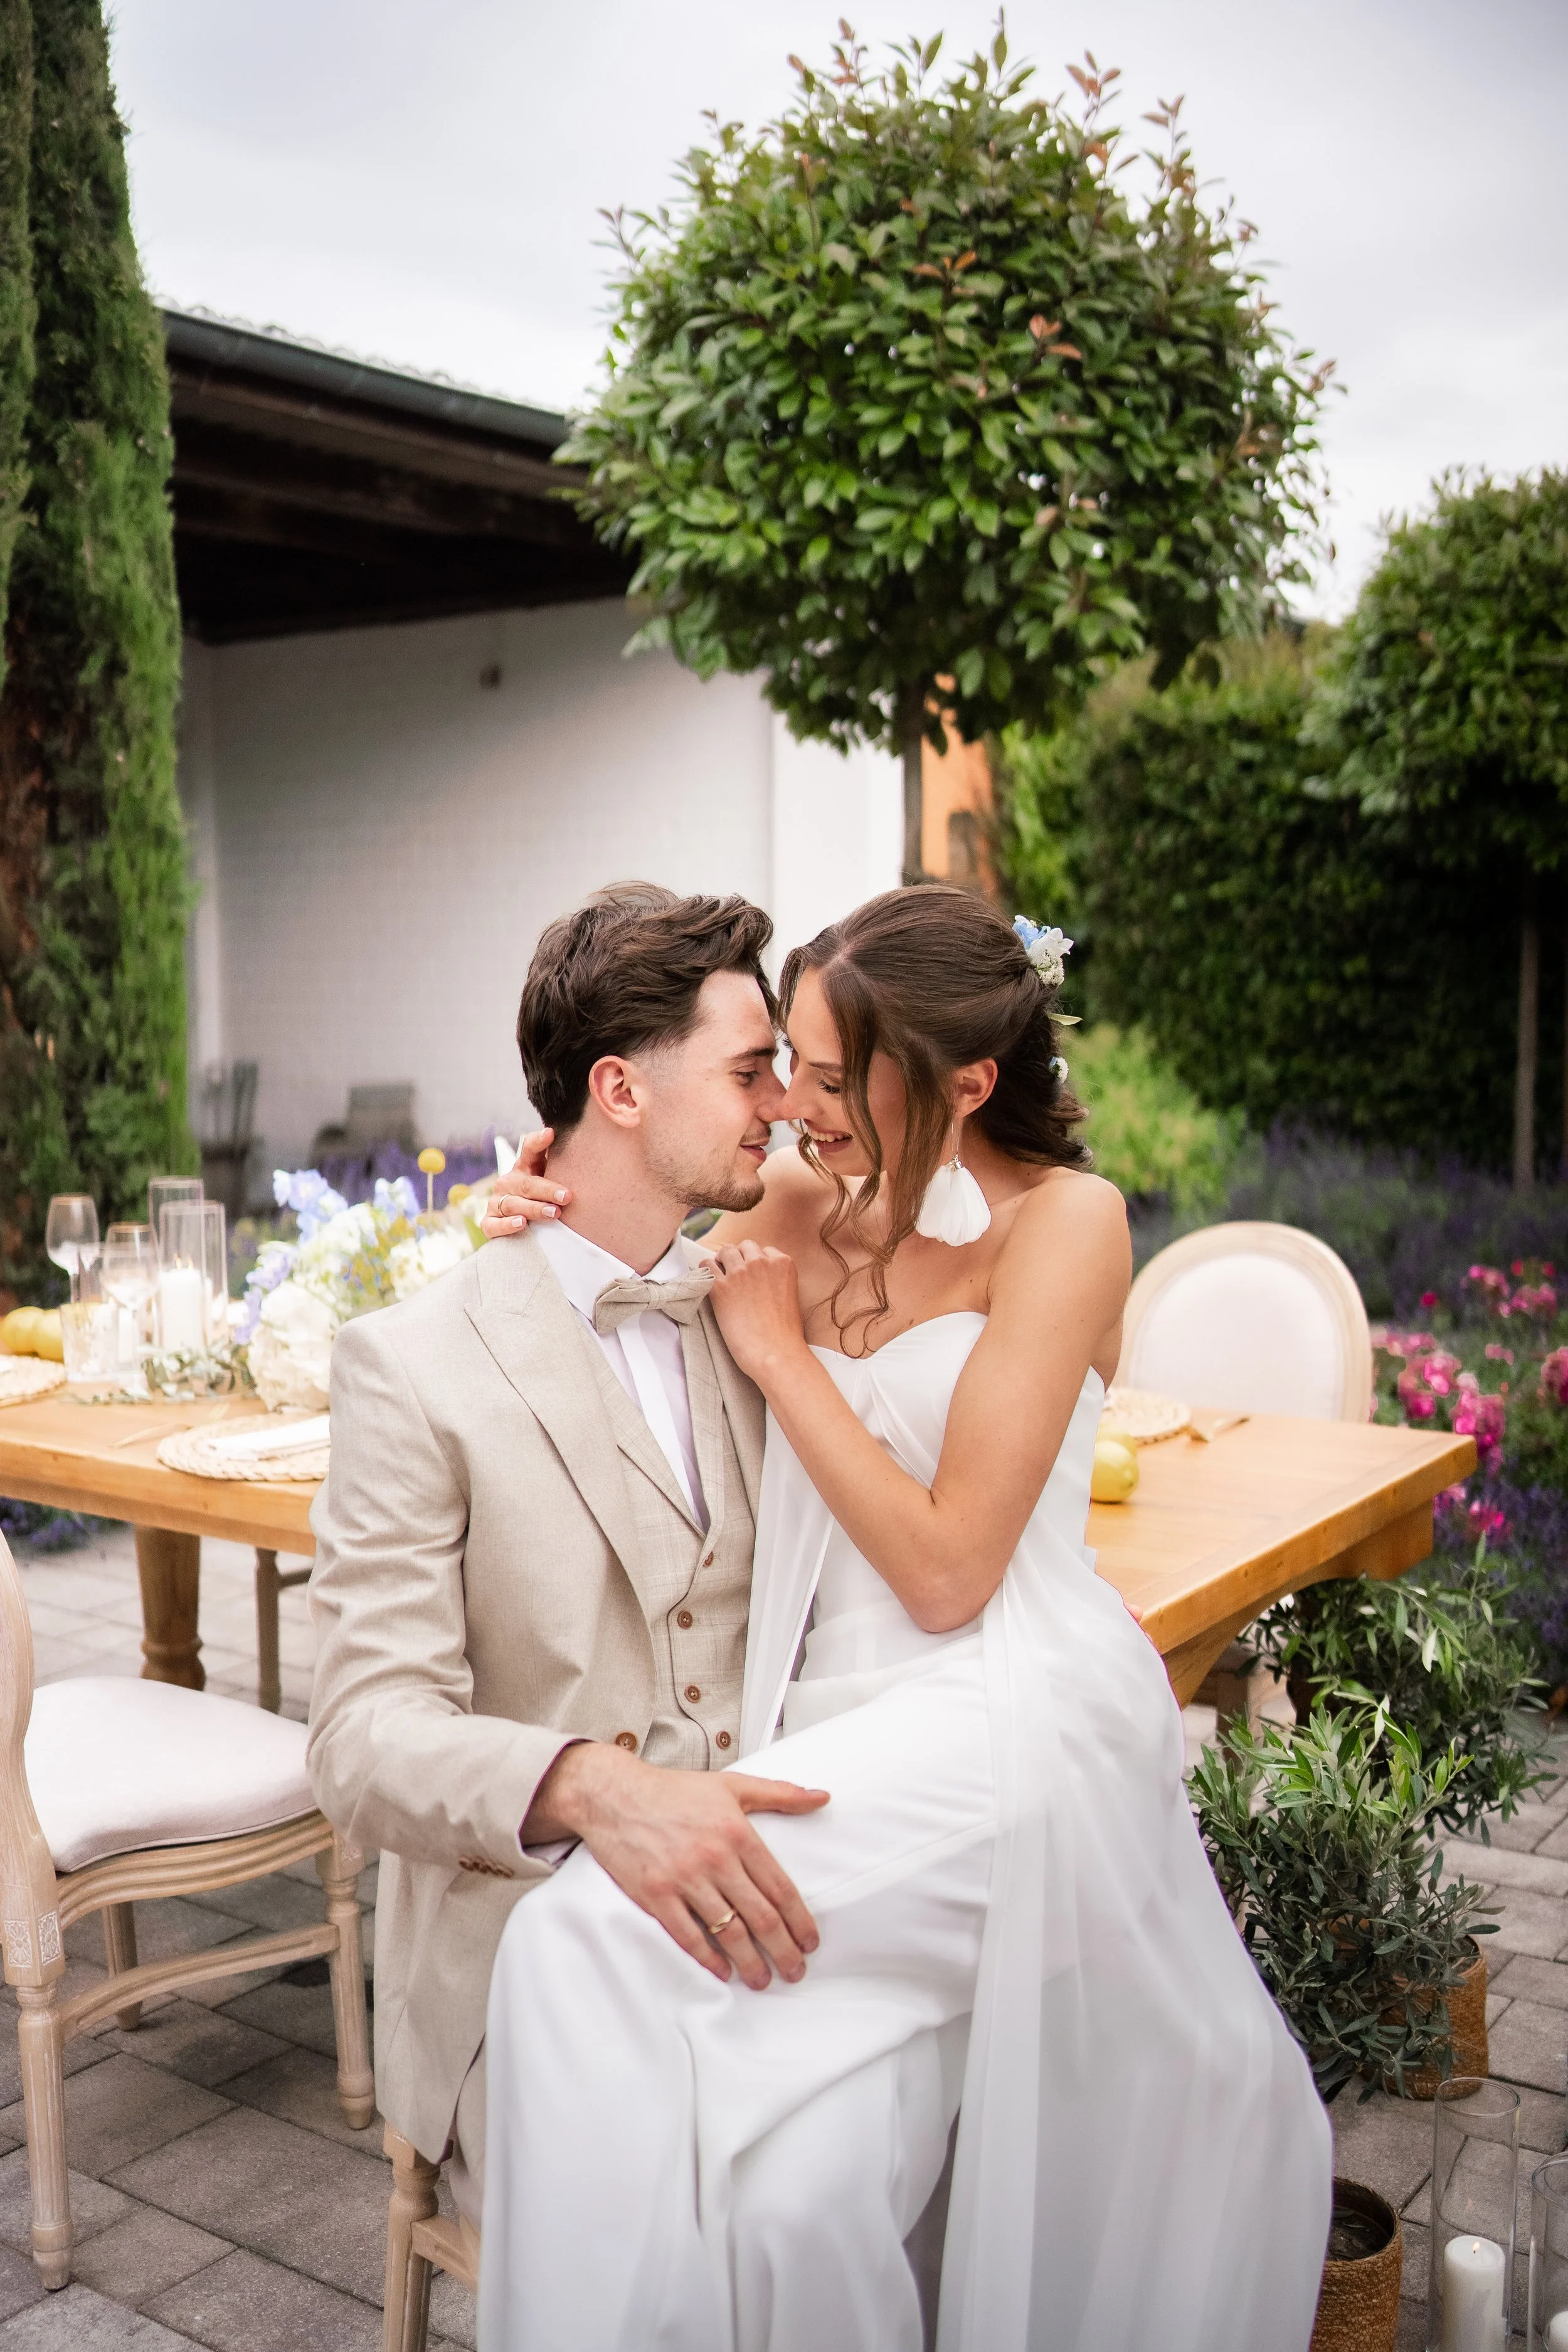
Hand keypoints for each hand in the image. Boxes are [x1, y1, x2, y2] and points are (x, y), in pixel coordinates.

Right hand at [482, 1129, 571, 1234]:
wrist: (522, 1226)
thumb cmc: (543, 1199)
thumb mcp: (552, 1179)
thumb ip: (564, 1166)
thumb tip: (589, 1147)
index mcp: (524, 1167)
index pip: (529, 1149)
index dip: (538, 1141)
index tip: (551, 1134)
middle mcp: (508, 1182)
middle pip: (527, 1184)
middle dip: (548, 1190)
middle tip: (567, 1196)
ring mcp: (497, 1202)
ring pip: (514, 1204)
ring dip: (534, 1208)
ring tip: (553, 1212)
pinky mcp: (489, 1223)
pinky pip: (495, 1224)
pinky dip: (507, 1225)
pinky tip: (522, 1223)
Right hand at [528, 1741, 827, 1989]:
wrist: (615, 1795)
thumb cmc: (674, 1791)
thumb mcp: (732, 1784)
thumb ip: (780, 1793)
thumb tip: (822, 1797)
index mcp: (737, 1833)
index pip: (780, 1888)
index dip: (800, 1921)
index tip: (811, 1942)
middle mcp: (715, 1858)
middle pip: (760, 1916)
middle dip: (783, 1950)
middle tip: (795, 1971)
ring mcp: (684, 1879)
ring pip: (728, 1932)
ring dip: (750, 1963)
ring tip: (762, 1979)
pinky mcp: (656, 1895)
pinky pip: (688, 1936)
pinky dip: (709, 1959)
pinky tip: (723, 1971)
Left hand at [707, 1240, 807, 1381]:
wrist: (776, 1353)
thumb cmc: (785, 1333)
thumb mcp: (790, 1296)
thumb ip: (777, 1280)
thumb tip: (762, 1281)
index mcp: (783, 1263)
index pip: (765, 1250)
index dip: (756, 1263)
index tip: (753, 1276)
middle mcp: (761, 1262)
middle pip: (745, 1246)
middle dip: (740, 1258)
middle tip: (736, 1276)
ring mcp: (740, 1273)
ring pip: (725, 1251)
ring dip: (723, 1262)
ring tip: (723, 1279)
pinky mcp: (721, 1288)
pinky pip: (706, 1265)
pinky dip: (706, 1272)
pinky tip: (710, 1285)